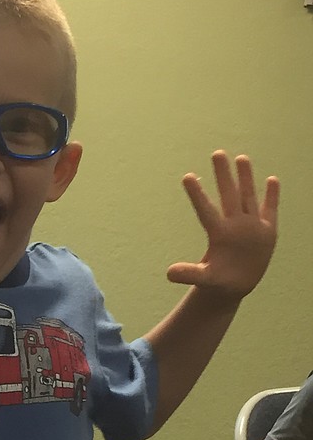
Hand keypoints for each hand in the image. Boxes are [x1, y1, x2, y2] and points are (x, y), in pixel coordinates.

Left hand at [166, 151, 278, 302]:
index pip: (206, 210)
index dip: (198, 194)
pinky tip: (272, 179)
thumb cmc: (217, 281)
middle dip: (224, 175)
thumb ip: (189, 274)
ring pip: (248, 197)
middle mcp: (234, 225)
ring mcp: (251, 226)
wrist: (235, 286)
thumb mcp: (204, 279)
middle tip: (217, 153)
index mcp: (218, 234)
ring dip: (246, 178)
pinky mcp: (266, 231)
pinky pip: (270, 210)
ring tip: (241, 158)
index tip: (187, 176)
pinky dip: (272, 196)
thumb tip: (168, 273)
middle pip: (228, 195)